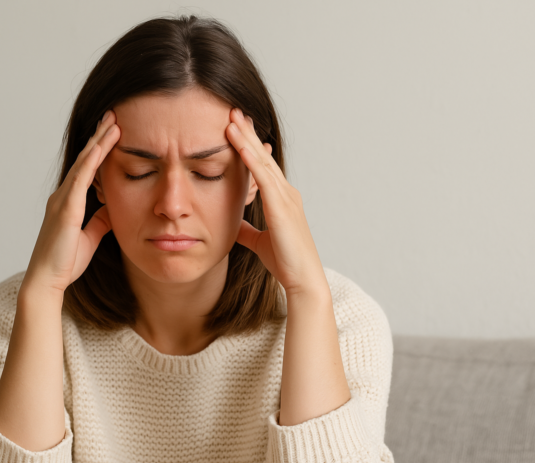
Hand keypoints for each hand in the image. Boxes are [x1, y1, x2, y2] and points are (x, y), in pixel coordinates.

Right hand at [23, 111, 120, 295]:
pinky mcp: (66, 209)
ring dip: (98, 142)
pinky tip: (101, 147)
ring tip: (112, 122)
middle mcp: (63, 196)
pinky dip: (91, 161)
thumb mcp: (91, 238)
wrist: (47, 280)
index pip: (88, 169)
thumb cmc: (65, 262)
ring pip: (83, 164)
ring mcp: (63, 200)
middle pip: (85, 160)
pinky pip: (80, 180)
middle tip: (112, 115)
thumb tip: (111, 208)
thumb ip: (100, 221)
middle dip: (99, 137)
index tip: (112, 132)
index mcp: (69, 202)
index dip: (100, 150)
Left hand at [225, 108, 328, 297]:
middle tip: (232, 111)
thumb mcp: (259, 241)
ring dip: (246, 139)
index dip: (248, 145)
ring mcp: (286, 198)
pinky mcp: (282, 207)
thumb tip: (233, 223)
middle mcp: (286, 193)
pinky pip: (264, 177)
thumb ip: (247, 229)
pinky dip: (251, 159)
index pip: (262, 166)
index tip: (234, 127)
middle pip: (262, 156)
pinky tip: (239, 144)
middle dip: (247, 133)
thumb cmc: (285, 262)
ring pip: (263, 161)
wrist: (302, 280)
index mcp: (281, 199)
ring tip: (231, 118)